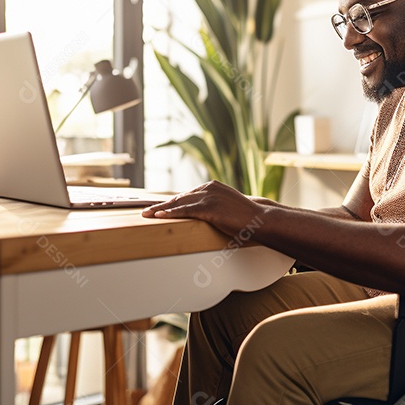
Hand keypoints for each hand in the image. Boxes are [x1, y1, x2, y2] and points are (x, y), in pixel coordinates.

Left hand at [141, 181, 266, 237]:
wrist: (259, 219)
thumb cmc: (244, 216)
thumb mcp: (226, 206)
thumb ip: (212, 206)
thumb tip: (200, 214)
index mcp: (211, 186)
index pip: (185, 195)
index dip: (170, 202)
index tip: (158, 207)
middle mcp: (208, 188)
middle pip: (178, 198)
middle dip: (161, 206)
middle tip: (145, 212)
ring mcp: (209, 197)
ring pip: (179, 204)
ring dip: (160, 210)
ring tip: (146, 215)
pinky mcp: (209, 208)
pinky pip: (186, 211)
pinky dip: (171, 213)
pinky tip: (160, 216)